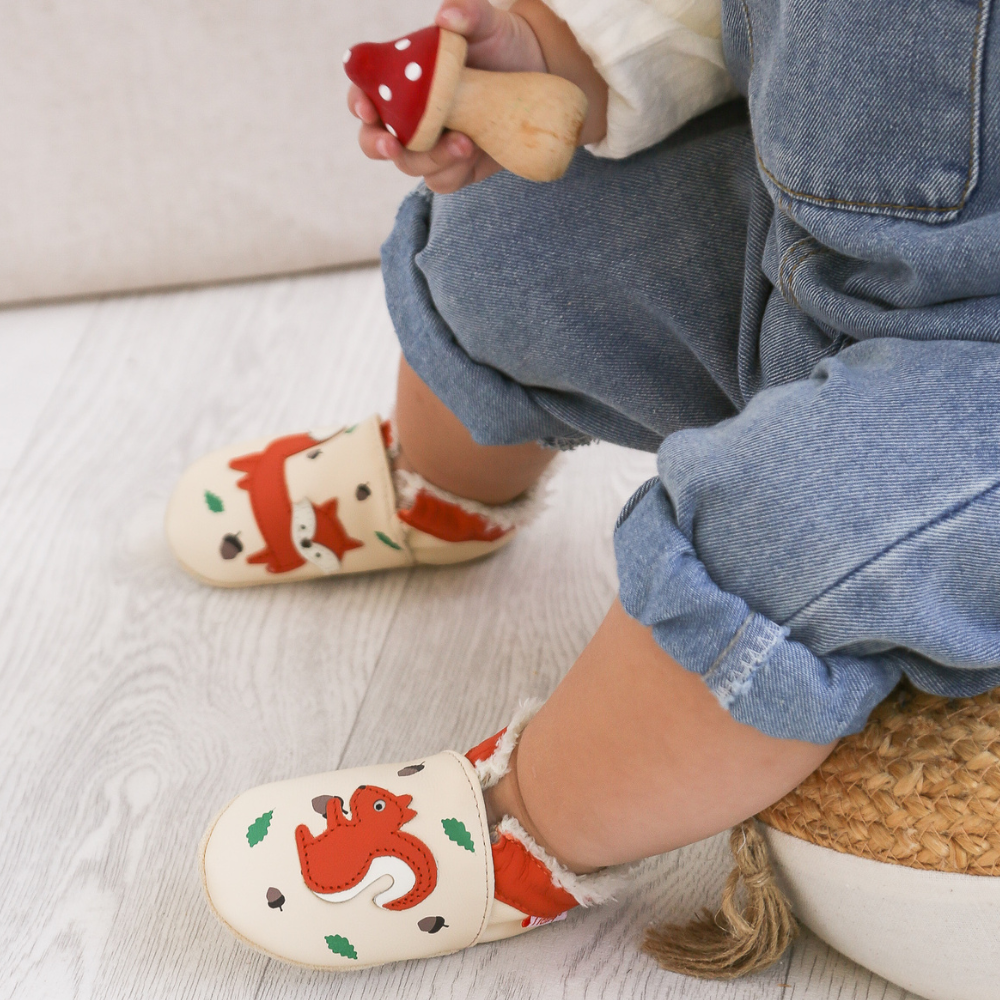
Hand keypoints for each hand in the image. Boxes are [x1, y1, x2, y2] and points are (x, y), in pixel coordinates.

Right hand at [348, 0, 546, 193]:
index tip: (368, 109)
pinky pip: (442, 181)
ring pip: (409, 165)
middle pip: (374, 140)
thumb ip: (467, 14)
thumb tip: (446, 17)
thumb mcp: (488, 24)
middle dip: (379, 145)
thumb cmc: (502, 44)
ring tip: (465, 143)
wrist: (536, 75)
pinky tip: (473, 152)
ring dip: (429, 160)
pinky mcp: (455, 166)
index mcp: (401, 80)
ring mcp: (430, 144)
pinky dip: (452, 171)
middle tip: (394, 144)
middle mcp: (409, 116)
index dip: (358, 103)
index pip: (365, 93)